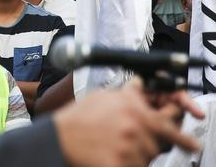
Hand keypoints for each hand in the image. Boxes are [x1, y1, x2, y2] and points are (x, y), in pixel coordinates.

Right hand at [54, 77, 201, 166]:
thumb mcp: (103, 96)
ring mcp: (130, 147)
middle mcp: (135, 125)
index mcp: (133, 107)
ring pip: (149, 158)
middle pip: (161, 142)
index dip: (180, 131)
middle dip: (150, 143)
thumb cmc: (77, 118)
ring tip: (114, 148)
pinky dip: (126, 165)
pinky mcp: (121, 165)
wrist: (58, 138)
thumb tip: (141, 87)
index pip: (171, 119)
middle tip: (139, 144)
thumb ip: (127, 94)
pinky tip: (111, 157)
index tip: (190, 141)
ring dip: (137, 155)